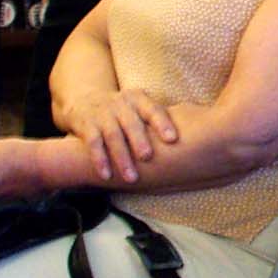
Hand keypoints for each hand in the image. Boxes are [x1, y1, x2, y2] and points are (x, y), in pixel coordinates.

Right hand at [67, 87, 182, 186]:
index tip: (172, 139)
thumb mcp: (139, 108)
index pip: (153, 109)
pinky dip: (100, 160)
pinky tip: (106, 176)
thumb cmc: (123, 112)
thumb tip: (193, 143)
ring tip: (132, 178)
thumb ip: (158, 120)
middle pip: (132, 123)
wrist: (84, 101)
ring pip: (113, 136)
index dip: (162, 123)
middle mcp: (121, 104)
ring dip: (122, 158)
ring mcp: (102, 114)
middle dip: (140, 141)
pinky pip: (93, 143)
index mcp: (139, 99)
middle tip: (148, 157)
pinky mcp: (87, 125)